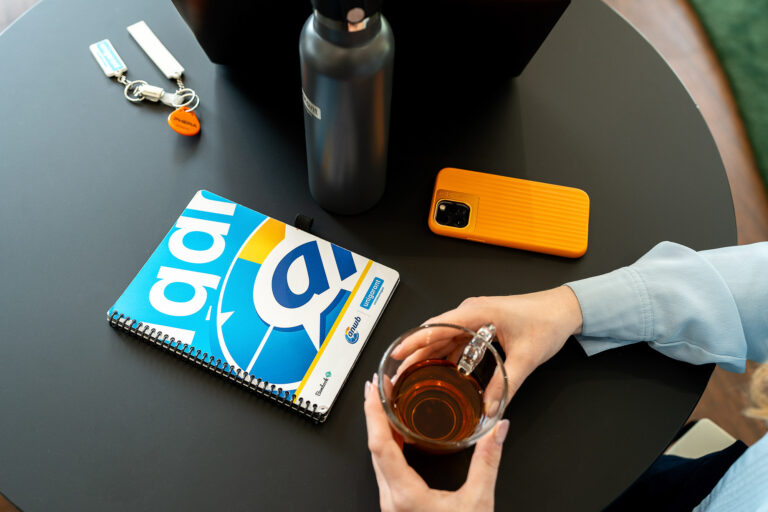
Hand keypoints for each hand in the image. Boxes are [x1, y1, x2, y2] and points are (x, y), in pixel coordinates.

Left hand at [364, 373, 509, 511]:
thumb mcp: (479, 502)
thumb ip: (488, 461)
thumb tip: (498, 429)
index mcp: (406, 496)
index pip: (379, 445)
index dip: (373, 413)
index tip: (373, 390)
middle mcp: (392, 501)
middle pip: (373, 449)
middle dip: (373, 414)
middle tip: (378, 387)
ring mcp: (392, 506)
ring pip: (377, 461)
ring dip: (379, 430)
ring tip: (385, 405)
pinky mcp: (398, 508)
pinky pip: (386, 471)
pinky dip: (388, 447)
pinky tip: (398, 437)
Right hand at [391, 286, 582, 405]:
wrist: (565, 309)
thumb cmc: (546, 321)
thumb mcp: (525, 357)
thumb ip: (505, 385)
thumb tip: (490, 408)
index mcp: (477, 312)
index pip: (436, 326)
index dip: (414, 341)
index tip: (397, 353)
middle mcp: (472, 311)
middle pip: (435, 332)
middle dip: (414, 351)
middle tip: (398, 371)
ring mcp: (476, 317)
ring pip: (444, 336)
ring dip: (428, 353)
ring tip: (412, 372)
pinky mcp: (482, 324)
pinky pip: (457, 338)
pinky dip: (445, 352)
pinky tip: (440, 368)